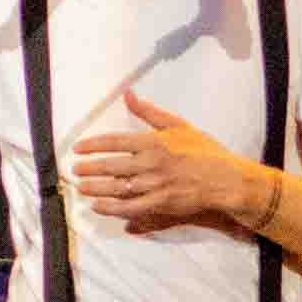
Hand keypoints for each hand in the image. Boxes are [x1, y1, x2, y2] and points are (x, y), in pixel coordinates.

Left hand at [71, 89, 253, 232]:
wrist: (226, 179)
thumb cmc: (204, 151)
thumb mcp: (179, 125)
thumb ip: (149, 112)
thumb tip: (128, 94)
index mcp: (154, 141)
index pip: (114, 142)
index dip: (92, 145)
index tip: (78, 149)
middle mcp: (151, 163)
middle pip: (110, 166)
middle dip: (89, 168)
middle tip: (75, 170)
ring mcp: (155, 185)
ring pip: (116, 187)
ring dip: (95, 188)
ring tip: (82, 187)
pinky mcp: (160, 203)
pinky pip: (129, 207)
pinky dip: (111, 208)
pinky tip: (99, 206)